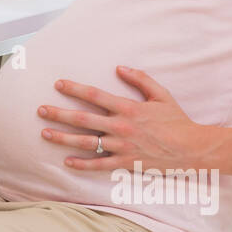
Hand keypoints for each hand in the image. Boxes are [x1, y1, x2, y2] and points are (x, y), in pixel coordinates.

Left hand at [36, 65, 210, 171]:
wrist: (191, 149)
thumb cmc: (176, 120)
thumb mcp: (161, 94)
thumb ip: (140, 79)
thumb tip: (119, 67)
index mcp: (128, 108)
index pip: (95, 96)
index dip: (74, 89)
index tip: (58, 84)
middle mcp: (121, 127)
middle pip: (83, 119)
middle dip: (59, 113)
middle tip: (40, 110)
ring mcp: (121, 146)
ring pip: (86, 142)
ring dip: (63, 138)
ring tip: (45, 133)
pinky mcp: (125, 163)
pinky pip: (99, 164)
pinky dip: (82, 163)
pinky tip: (67, 161)